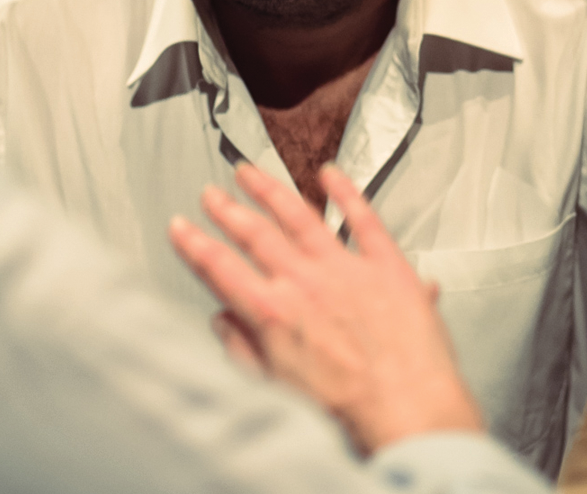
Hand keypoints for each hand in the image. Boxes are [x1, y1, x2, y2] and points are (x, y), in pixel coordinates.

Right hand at [168, 163, 481, 454]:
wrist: (407, 413)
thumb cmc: (347, 413)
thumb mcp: (276, 391)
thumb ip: (244, 351)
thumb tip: (223, 322)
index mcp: (273, 314)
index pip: (221, 268)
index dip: (194, 245)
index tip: (179, 226)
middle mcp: (303, 282)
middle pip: (255, 234)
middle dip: (227, 210)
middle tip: (210, 193)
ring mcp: (344, 267)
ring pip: (299, 216)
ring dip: (270, 190)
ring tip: (250, 172)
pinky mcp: (385, 264)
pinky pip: (363, 218)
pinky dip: (346, 192)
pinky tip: (330, 173)